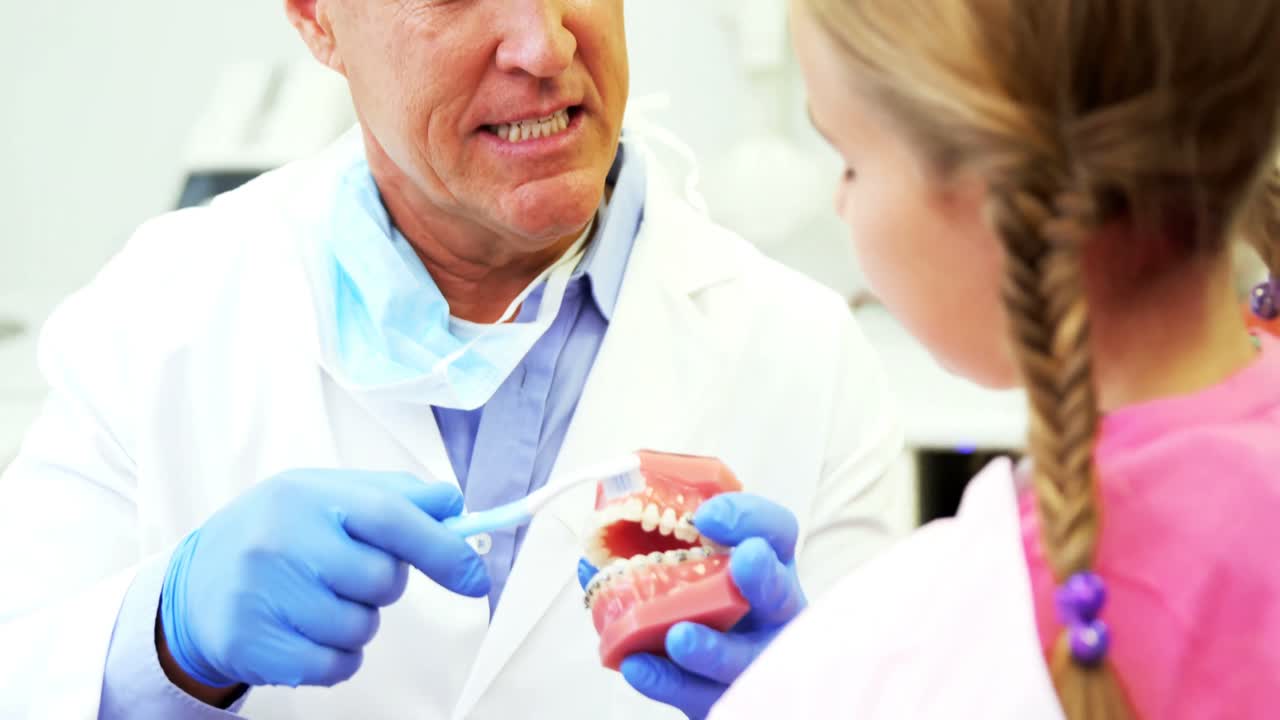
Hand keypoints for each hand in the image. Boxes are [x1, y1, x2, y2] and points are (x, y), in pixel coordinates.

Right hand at [159, 469, 488, 694]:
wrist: (195, 583)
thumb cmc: (281, 534)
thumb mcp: (328, 497)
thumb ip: (395, 496)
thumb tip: (453, 503)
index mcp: (308, 495)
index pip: (391, 517)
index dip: (442, 548)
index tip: (475, 576)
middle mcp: (280, 540)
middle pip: (382, 580)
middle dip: (383, 585)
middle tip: (351, 575)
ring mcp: (261, 593)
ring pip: (361, 628)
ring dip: (358, 623)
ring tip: (321, 601)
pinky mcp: (251, 644)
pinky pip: (336, 666)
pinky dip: (338, 658)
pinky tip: (309, 633)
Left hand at [579, 494, 806, 718]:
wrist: (714, 672)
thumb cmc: (700, 608)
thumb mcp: (685, 572)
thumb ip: (647, 558)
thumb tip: (592, 560)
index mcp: (763, 565)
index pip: (773, 531)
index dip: (748, 518)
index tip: (706, 515)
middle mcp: (770, 611)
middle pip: (778, 594)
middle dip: (763, 577)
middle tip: (746, 559)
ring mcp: (756, 659)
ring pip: (745, 659)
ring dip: (713, 648)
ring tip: (679, 638)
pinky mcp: (728, 697)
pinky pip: (704, 695)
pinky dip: (670, 682)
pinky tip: (639, 668)